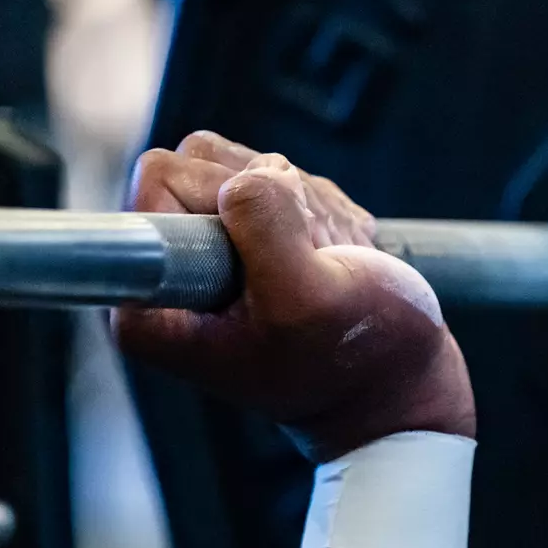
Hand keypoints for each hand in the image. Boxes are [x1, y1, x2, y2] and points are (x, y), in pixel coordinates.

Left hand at [114, 131, 473, 461]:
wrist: (398, 386)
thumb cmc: (353, 358)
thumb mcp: (305, 298)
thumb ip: (263, 226)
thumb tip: (243, 178)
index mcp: (149, 304)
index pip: (160, 177)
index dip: (227, 198)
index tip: (268, 264)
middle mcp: (167, 276)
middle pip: (200, 161)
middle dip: (273, 198)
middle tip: (311, 263)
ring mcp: (206, 253)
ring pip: (244, 166)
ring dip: (302, 204)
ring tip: (326, 263)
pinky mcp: (246, 238)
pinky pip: (275, 176)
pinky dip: (318, 208)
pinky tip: (334, 256)